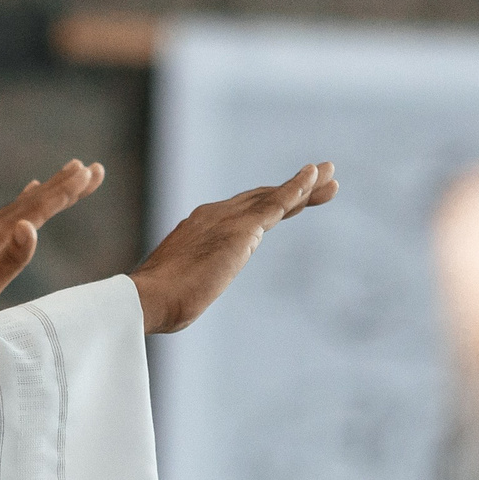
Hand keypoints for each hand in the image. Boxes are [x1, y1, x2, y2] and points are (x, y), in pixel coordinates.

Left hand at [0, 160, 105, 329]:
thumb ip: (8, 261)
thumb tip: (32, 227)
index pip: (37, 209)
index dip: (66, 192)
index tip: (91, 171)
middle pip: (33, 201)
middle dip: (65, 184)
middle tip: (93, 167)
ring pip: (22, 206)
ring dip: (48, 191)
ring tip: (69, 173)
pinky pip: (8, 215)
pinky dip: (25, 203)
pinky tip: (26, 198)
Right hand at [128, 162, 335, 333]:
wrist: (148, 300)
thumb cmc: (157, 305)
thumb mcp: (180, 290)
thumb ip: (189, 285)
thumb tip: (184, 299)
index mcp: (200, 229)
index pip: (243, 213)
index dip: (271, 205)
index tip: (293, 203)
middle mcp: (215, 215)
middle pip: (263, 199)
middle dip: (294, 190)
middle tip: (323, 179)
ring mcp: (228, 219)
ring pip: (274, 197)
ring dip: (305, 185)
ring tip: (330, 175)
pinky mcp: (242, 229)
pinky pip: (277, 202)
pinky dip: (298, 188)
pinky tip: (316, 177)